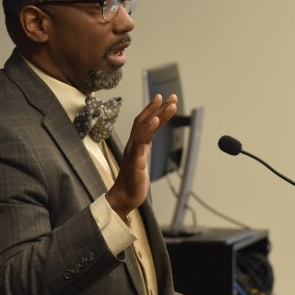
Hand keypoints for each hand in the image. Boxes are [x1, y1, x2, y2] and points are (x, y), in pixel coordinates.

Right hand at [106, 93, 177, 218]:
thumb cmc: (132, 183)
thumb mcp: (141, 162)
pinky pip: (141, 141)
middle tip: (171, 96)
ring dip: (157, 114)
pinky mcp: (135, 160)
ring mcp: (133, 151)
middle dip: (158, 107)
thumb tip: (147, 143)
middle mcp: (133, 145)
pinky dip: (148, 129)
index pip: (144, 123)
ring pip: (144, 127)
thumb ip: (143, 151)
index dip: (154, 110)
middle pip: (144, 120)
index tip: (165, 99)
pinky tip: (155, 121)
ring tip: (169, 104)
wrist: (123, 198)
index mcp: (136, 145)